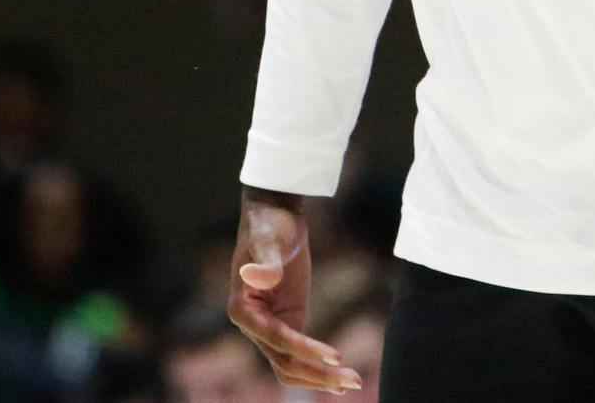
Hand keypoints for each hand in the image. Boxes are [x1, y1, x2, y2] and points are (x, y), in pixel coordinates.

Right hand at [226, 195, 361, 393]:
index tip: (335, 355)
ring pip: (292, 365)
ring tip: (353, 382)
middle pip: (284, 362)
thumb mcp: (268, 239)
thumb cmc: (268, 224)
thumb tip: (257, 276)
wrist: (275, 213)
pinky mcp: (287, 321)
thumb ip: (264, 261)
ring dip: (320, 377)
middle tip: (352, 381)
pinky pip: (300, 353)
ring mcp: (270, 326)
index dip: (304, 349)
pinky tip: (341, 374)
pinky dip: (318, 366)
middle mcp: (253, 324)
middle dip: (316, 375)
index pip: (275, 338)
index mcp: (241, 308)